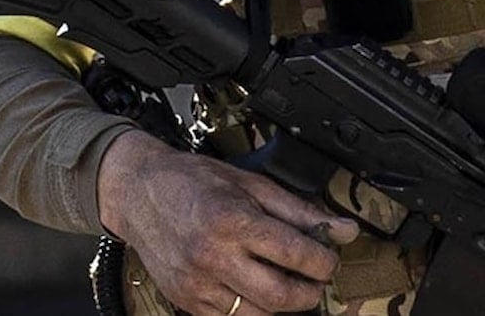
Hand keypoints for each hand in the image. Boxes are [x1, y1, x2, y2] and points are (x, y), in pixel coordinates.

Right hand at [97, 130, 359, 314]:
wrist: (139, 192)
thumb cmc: (197, 182)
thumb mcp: (253, 185)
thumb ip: (301, 212)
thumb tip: (345, 230)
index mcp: (234, 221)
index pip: (295, 254)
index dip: (324, 262)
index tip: (331, 260)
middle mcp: (213, 256)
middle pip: (279, 296)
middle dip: (310, 293)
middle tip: (317, 281)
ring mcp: (196, 283)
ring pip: (256, 314)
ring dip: (282, 305)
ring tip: (289, 284)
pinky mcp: (185, 300)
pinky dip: (252, 310)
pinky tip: (257, 289)